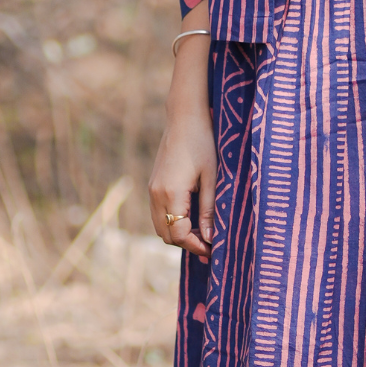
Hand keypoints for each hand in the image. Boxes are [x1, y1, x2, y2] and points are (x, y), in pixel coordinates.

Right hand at [149, 23, 214, 259]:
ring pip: (159, 226)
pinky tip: (192, 215)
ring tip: (203, 230)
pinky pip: (158, 213)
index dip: (196, 245)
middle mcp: (155, 194)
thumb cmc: (204, 143)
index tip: (214, 249)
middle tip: (210, 242)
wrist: (185, 117)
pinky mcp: (153, 184)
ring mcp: (151, 189)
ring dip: (178, 232)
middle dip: (187, 242)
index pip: (179, 234)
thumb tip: (211, 238)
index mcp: (170, 193)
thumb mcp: (212, 178)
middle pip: (166, 234)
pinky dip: (172, 221)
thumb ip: (209, 210)